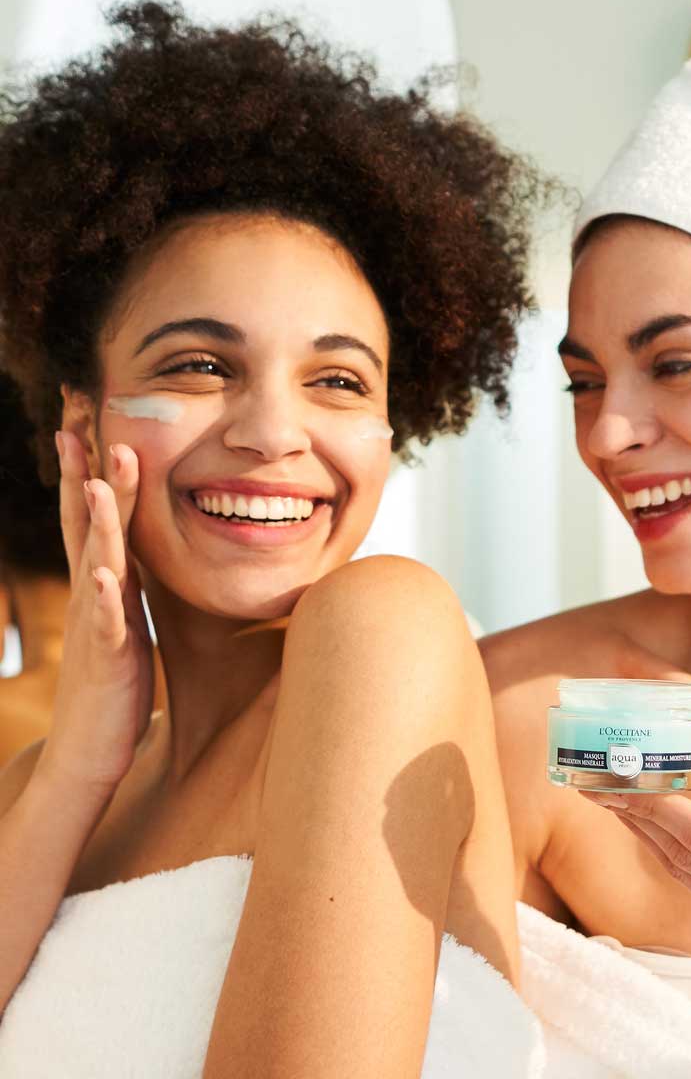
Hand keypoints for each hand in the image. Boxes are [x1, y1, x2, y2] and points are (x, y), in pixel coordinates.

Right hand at [38, 430, 155, 793]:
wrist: (89, 751)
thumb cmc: (112, 684)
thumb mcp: (124, 620)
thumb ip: (127, 584)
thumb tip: (138, 554)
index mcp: (102, 580)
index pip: (89, 513)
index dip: (86, 463)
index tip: (84, 415)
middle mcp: (94, 592)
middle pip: (83, 522)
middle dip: (80, 469)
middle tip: (76, 418)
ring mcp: (97, 623)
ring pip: (95, 563)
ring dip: (95, 522)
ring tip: (94, 481)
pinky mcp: (109, 658)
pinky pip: (106, 625)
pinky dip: (105, 600)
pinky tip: (106, 576)